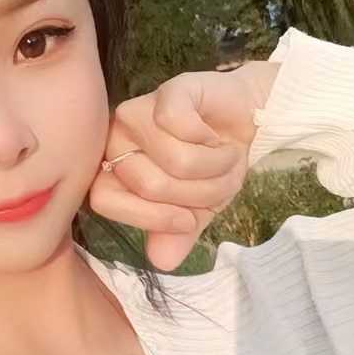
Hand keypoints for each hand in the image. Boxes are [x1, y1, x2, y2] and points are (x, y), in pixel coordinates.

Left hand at [88, 61, 280, 271]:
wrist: (248, 119)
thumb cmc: (213, 162)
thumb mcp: (198, 208)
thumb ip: (177, 233)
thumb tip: (162, 263)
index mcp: (114, 171)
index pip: (105, 201)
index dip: (151, 217)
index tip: (187, 220)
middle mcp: (117, 140)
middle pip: (149, 185)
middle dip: (198, 192)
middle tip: (216, 178)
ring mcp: (139, 112)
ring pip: (174, 160)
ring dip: (213, 166)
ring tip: (222, 155)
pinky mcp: (168, 91)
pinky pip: (179, 125)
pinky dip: (209, 139)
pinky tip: (212, 131)